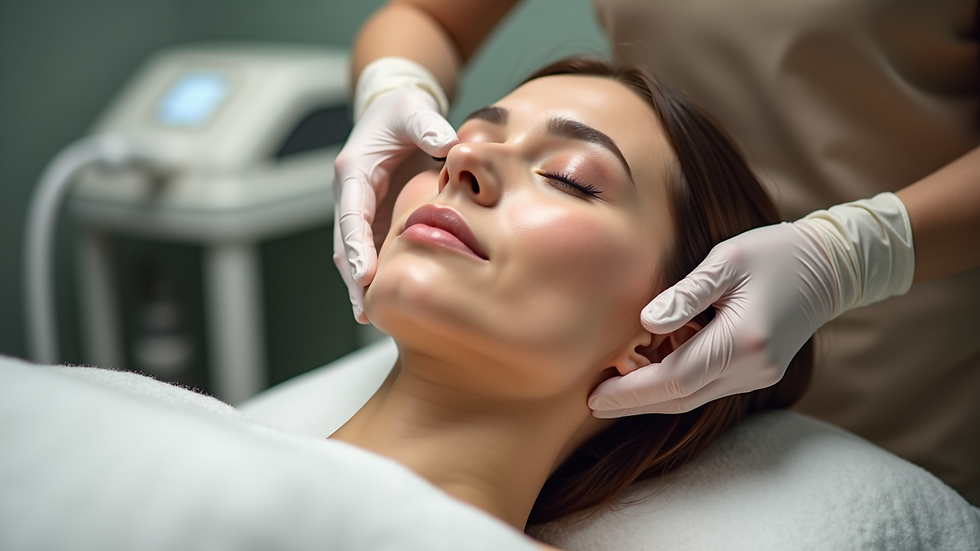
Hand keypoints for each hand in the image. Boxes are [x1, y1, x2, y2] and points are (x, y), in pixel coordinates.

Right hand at [332, 87, 456, 321]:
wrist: (395, 113)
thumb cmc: (402, 112)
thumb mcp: (414, 110)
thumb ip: (428, 126)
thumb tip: (448, 145)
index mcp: (354, 171)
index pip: (351, 213)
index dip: (355, 245)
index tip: (362, 273)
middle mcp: (350, 195)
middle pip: (344, 243)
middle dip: (353, 278)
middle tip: (364, 310)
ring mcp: (361, 210)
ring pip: (353, 253)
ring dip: (358, 284)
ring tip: (369, 316)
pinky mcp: (375, 220)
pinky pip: (371, 251)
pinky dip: (374, 276)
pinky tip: (384, 302)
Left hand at [588, 221, 839, 415]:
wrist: (828, 266)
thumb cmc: (773, 253)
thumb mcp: (726, 261)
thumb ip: (685, 293)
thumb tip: (645, 323)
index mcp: (743, 342)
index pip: (675, 379)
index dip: (632, 392)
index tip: (595, 395)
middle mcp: (752, 368)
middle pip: (682, 398)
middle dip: (635, 401)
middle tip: (593, 399)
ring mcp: (758, 375)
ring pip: (694, 396)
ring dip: (654, 393)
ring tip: (613, 382)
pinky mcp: (758, 372)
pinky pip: (708, 385)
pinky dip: (677, 381)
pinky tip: (650, 366)